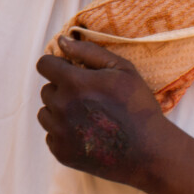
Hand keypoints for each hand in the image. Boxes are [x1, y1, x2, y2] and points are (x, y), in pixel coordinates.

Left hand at [36, 36, 176, 189]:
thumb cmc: (138, 106)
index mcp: (74, 83)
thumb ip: (89, 51)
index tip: (70, 72)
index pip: (44, 65)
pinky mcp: (61, 152)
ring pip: (45, 112)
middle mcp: (61, 107)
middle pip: (46, 90)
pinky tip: (87, 134)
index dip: (57, 65)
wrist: (149, 152)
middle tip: (90, 99)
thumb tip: (61, 40)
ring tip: (88, 117)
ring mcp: (59, 132)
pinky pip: (51, 134)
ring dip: (60, 111)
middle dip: (63, 90)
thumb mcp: (122, 69)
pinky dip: (64, 133)